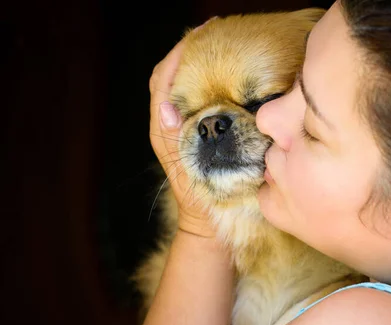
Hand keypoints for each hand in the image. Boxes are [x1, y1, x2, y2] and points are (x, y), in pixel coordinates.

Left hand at [149, 25, 215, 237]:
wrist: (208, 224)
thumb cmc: (202, 201)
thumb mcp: (191, 171)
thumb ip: (177, 141)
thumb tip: (167, 107)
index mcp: (163, 130)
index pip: (162, 81)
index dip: (177, 55)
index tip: (200, 35)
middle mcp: (167, 125)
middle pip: (169, 76)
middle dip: (187, 51)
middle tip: (214, 33)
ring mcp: (180, 129)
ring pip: (181, 85)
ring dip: (196, 63)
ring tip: (220, 46)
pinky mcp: (192, 134)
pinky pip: (195, 100)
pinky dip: (206, 82)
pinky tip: (226, 76)